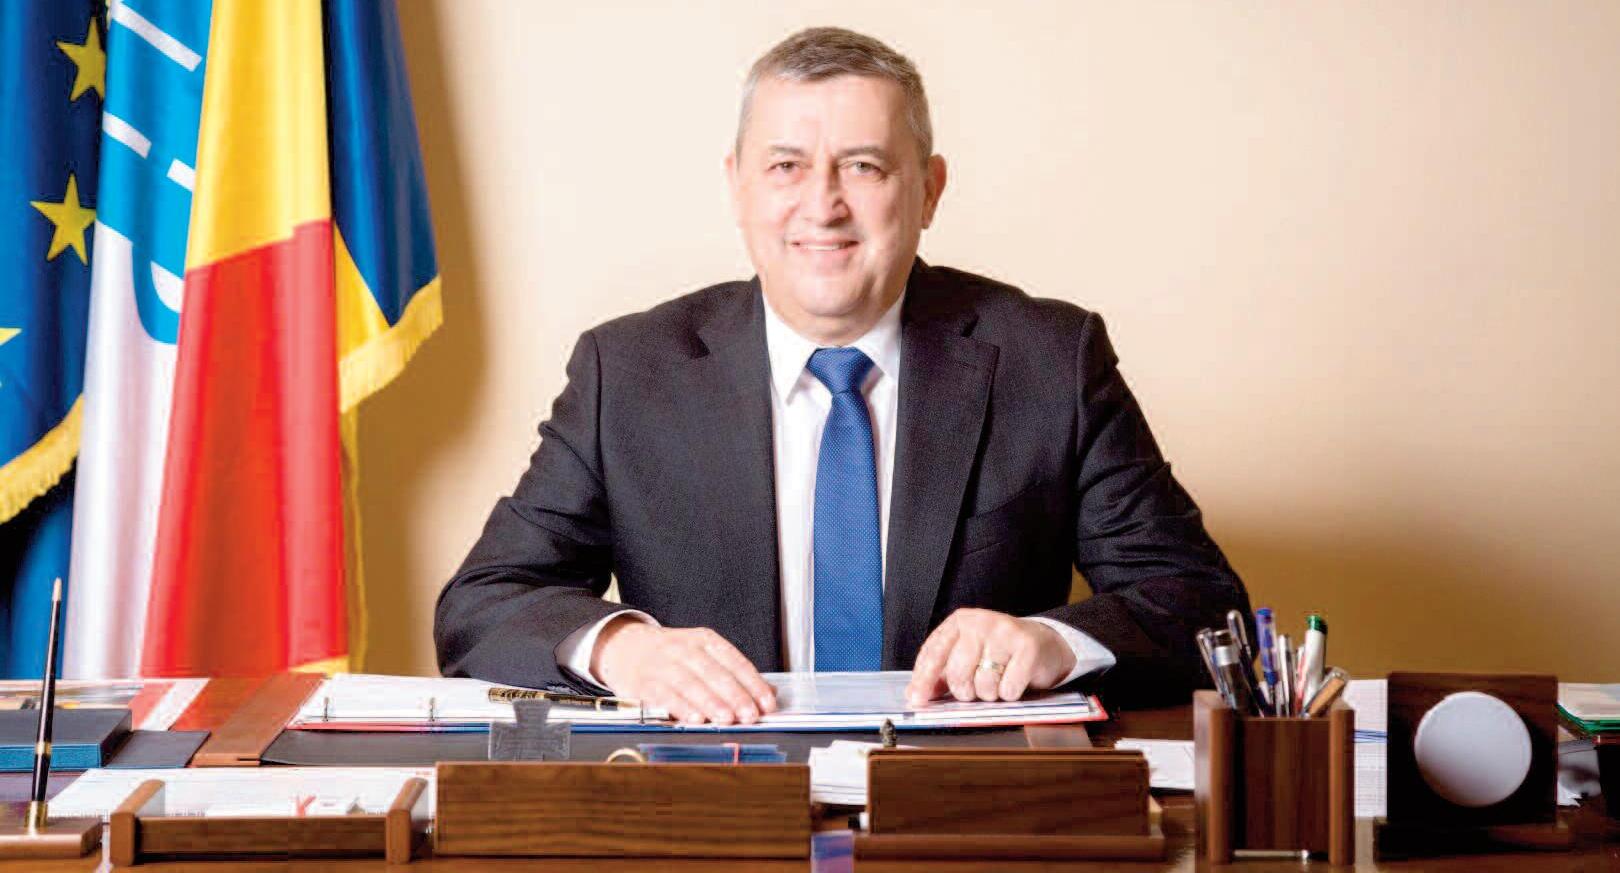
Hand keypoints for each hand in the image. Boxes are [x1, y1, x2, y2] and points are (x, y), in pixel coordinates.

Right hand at [591, 617, 776, 724]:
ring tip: (727, 718)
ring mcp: (664, 664)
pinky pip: (665, 694)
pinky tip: (695, 718)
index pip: (734, 661)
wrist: (625, 646)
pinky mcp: (645, 681)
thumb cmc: (671, 655)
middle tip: (750, 715)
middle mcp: (685, 649)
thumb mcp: (703, 654)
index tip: (767, 703)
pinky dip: (681, 707)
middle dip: (735, 695)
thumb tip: (767, 693)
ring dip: (711, 702)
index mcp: (705, 640)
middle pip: (714, 673)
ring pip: (691, 683)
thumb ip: (733, 674)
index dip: (753, 684)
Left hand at [904, 608, 1076, 706]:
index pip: (934, 652)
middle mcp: (980, 622)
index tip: (917, 700)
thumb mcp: (966, 657)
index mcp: (959, 622)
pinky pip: (1009, 687)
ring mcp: (1005, 632)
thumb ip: (940, 674)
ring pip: (984, 683)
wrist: (1043, 642)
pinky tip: (1014, 681)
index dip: (924, 679)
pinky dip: (1009, 693)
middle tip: (975, 690)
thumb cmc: (998, 653)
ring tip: (998, 682)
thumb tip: (916, 695)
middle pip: (958, 672)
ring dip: (990, 693)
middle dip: (965, 691)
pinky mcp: (1027, 646)